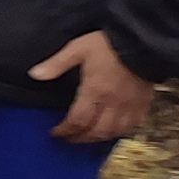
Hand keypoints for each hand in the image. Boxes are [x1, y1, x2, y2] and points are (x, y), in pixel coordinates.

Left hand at [28, 30, 153, 143]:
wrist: (142, 40)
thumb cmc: (109, 44)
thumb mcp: (78, 48)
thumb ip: (57, 64)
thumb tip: (34, 74)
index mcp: (95, 91)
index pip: (78, 120)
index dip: (65, 130)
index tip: (55, 133)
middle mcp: (114, 103)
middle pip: (96, 131)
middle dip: (80, 138)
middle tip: (69, 138)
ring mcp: (131, 105)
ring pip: (115, 132)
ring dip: (99, 138)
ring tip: (88, 137)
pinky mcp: (144, 103)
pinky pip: (133, 126)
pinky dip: (121, 132)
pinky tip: (113, 130)